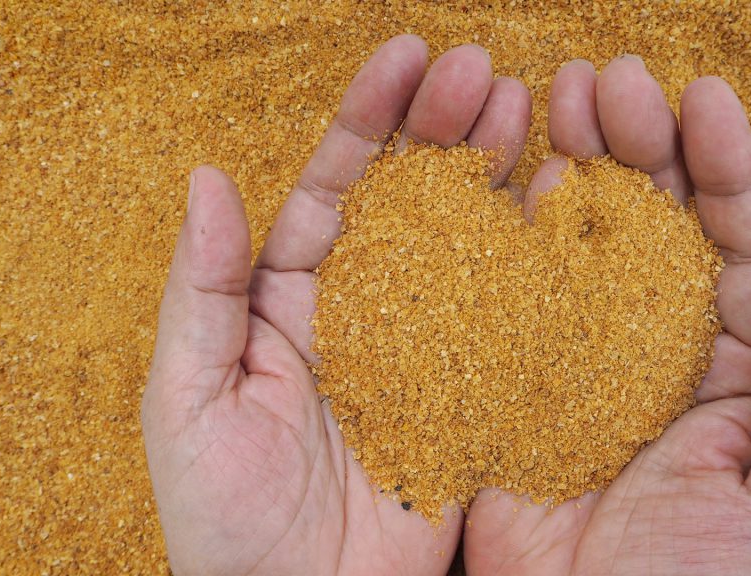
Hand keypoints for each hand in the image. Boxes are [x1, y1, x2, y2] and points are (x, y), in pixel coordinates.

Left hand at [141, 35, 530, 574]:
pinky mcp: (476, 395)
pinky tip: (560, 206)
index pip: (333, 189)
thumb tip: (207, 180)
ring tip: (525, 107)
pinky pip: (509, 321)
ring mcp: (428, 350)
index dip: (369, 122)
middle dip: (441, 130)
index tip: (405, 58)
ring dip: (492, 174)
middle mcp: (366, 311)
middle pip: (409, 201)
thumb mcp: (189, 399)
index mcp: (291, 301)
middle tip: (481, 72)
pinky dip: (535, 263)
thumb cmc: (227, 522)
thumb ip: (202, 290)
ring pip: (465, 244)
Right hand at [464, 57, 750, 574]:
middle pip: (651, 227)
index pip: (732, 250)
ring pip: (580, 246)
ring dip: (575, 164)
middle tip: (613, 77)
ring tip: (560, 92)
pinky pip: (514, 302)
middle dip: (639, 144)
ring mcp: (579, 363)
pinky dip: (513, 239)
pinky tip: (514, 180)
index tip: (707, 99)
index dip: (723, 171)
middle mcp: (654, 352)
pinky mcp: (513, 386)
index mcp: (732, 374)